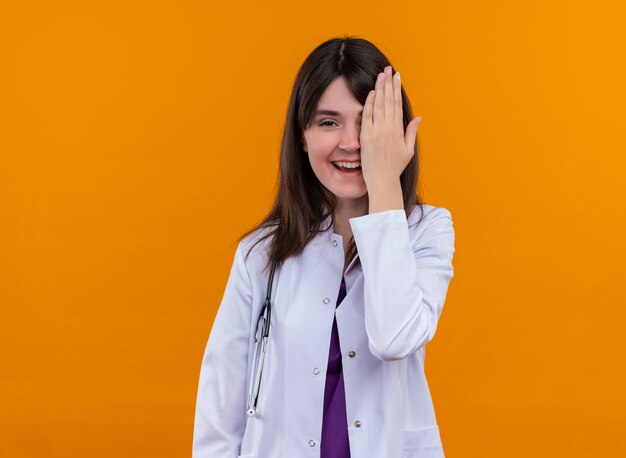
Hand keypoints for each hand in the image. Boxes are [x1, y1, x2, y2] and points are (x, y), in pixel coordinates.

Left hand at [360, 65, 421, 187]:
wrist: (382, 181)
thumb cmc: (394, 168)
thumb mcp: (407, 150)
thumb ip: (411, 132)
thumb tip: (418, 117)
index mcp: (398, 130)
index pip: (397, 104)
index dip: (397, 88)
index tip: (397, 76)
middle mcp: (388, 129)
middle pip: (389, 100)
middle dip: (388, 83)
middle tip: (388, 68)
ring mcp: (377, 132)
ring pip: (379, 105)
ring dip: (379, 88)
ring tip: (380, 75)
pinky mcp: (366, 137)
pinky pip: (367, 116)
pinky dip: (369, 103)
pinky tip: (371, 92)